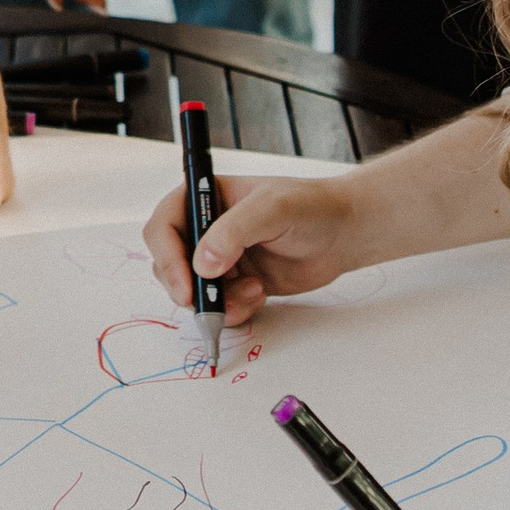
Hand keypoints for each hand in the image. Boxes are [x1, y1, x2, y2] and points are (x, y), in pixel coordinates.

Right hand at [145, 166, 361, 321]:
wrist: (344, 233)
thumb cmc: (311, 207)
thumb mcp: (272, 209)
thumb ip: (234, 232)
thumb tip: (202, 265)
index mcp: (205, 199)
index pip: (164, 227)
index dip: (167, 257)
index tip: (185, 285)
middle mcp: (206, 229)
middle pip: (170, 263)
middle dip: (188, 288)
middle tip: (212, 304)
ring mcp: (220, 258)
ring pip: (192, 291)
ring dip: (216, 302)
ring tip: (252, 293)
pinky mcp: (237, 283)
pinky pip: (219, 306)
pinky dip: (234, 310)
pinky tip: (260, 295)